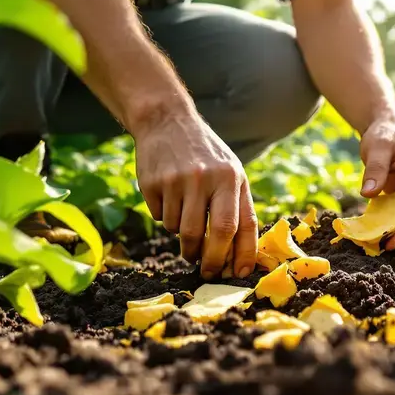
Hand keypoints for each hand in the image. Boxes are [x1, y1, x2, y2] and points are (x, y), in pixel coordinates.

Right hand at [135, 111, 257, 278]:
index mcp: (231, 177)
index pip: (240, 225)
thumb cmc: (205, 154)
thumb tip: (240, 253)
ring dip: (184, 239)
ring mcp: (178, 181)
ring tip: (185, 222)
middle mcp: (207, 178)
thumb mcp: (230, 170)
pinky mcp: (153, 183)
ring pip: (182, 231)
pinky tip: (168, 197)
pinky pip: (160, 218)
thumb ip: (236, 205)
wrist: (166, 120)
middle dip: (210, 260)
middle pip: (212, 235)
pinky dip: (165, 218)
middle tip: (205, 271)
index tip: (238, 274)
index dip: (241, 254)